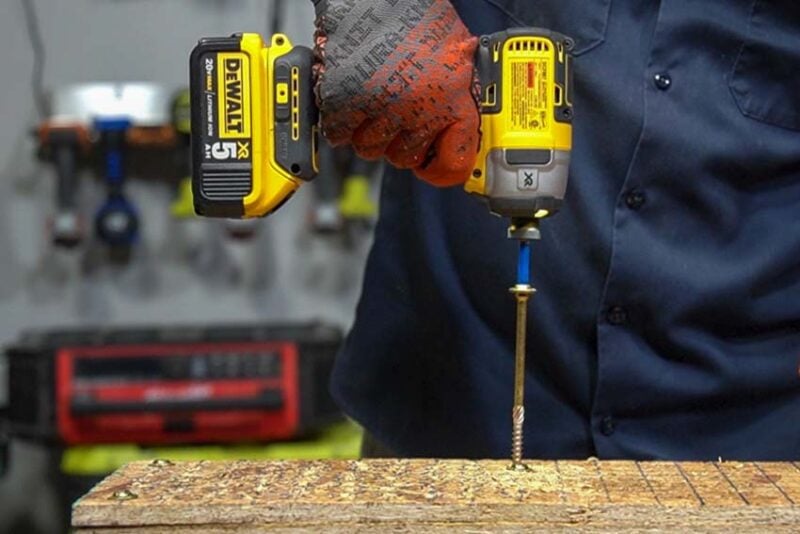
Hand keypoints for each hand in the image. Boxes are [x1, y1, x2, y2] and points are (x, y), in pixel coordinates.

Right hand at [312, 0, 479, 185]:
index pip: (455, 159)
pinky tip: (347, 98)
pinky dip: (338, 120)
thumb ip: (451, 99)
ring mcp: (382, 104)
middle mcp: (420, 106)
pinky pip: (339, 133)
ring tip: (368, 98)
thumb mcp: (453, 58)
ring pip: (369, 148)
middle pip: (403, 157)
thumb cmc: (414, 16)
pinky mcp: (346, 98)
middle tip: (390, 113)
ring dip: (365, 130)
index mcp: (454, 97)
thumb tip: (446, 138)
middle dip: (395, 139)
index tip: (431, 166)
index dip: (441, 167)